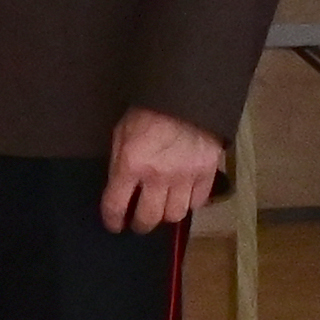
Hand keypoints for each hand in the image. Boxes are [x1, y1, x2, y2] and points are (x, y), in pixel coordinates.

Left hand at [100, 108, 222, 232]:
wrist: (187, 94)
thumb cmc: (149, 110)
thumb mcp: (122, 132)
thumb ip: (119, 162)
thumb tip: (118, 188)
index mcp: (131, 164)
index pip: (116, 206)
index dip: (112, 220)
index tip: (114, 224)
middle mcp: (157, 176)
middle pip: (148, 218)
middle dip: (140, 225)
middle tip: (138, 222)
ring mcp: (185, 177)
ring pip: (175, 215)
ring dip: (165, 215)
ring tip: (162, 209)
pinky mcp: (206, 173)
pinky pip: (197, 202)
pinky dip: (189, 204)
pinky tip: (182, 197)